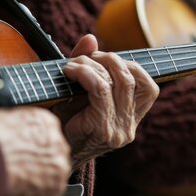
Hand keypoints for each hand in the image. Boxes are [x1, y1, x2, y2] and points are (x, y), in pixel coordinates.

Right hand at [0, 107, 70, 195]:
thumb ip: (5, 135)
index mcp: (42, 121)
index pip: (37, 143)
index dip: (23, 160)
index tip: (10, 172)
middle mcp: (56, 139)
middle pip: (44, 165)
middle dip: (28, 181)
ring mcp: (59, 162)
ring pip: (43, 187)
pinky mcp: (56, 186)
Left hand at [52, 35, 158, 165]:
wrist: (45, 156)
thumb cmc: (60, 125)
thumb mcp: (79, 94)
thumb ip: (87, 66)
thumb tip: (90, 38)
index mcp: (130, 122)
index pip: (150, 89)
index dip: (132, 67)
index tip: (107, 61)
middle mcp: (128, 128)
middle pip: (133, 79)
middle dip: (110, 59)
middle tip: (86, 58)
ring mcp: (118, 130)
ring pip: (119, 82)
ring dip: (95, 65)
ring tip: (74, 64)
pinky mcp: (102, 129)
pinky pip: (101, 90)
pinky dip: (85, 74)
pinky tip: (69, 71)